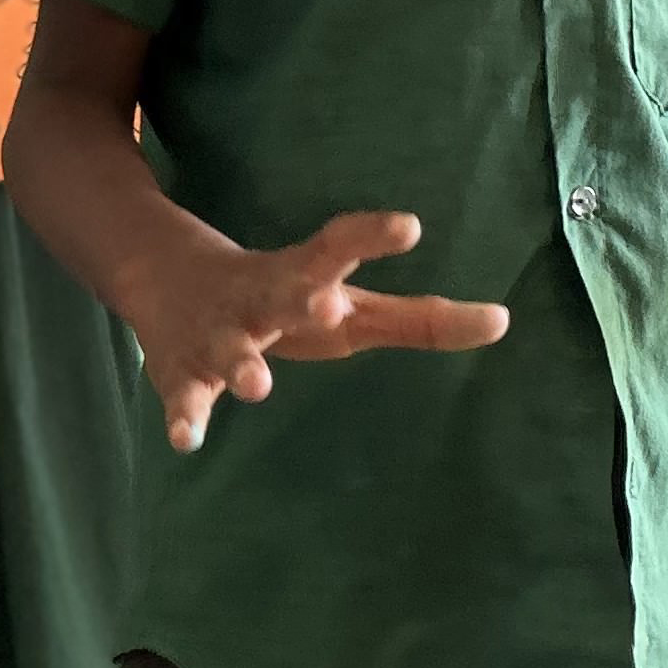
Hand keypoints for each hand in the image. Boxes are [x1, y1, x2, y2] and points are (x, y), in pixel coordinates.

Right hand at [106, 211, 508, 452]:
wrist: (163, 274)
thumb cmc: (282, 297)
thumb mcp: (348, 306)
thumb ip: (419, 318)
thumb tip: (504, 321)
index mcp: (307, 277)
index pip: (341, 247)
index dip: (373, 237)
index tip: (410, 227)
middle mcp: (265, 297)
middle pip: (286, 291)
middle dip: (305, 297)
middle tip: (329, 303)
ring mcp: (220, 333)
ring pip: (231, 348)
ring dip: (243, 365)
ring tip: (258, 386)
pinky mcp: (181, 370)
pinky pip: (183, 395)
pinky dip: (185, 415)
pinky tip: (188, 440)